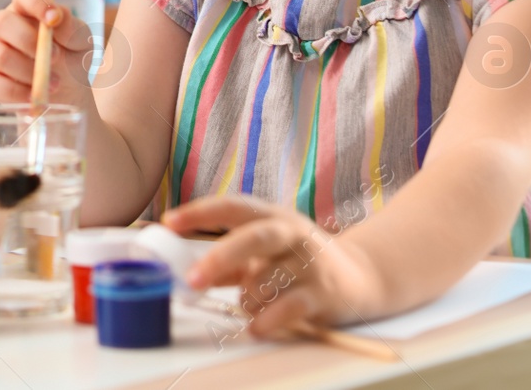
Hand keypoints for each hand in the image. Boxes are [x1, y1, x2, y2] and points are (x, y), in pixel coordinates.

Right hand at [0, 0, 97, 108]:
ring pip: (0, 56)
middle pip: (2, 22)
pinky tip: (35, 96)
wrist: (66, 94)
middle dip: (29, 41)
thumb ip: (72, 27)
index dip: (36, 2)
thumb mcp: (81, 42)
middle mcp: (4, 25)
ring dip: (30, 72)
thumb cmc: (71, 59)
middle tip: (55, 58)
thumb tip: (56, 17)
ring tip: (54, 84)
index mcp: (27, 9)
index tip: (53, 18)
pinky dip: (18, 93)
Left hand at [165, 196, 383, 337]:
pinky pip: (290, 307)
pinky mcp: (324, 294)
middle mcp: (293, 233)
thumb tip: (181, 267)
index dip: (201, 212)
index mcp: (272, 216)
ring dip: (247, 297)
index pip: (233, 206)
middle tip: (193, 279)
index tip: (169, 222)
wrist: (361, 276)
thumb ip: (228, 261)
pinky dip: (267, 319)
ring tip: (247, 304)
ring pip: (269, 278)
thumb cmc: (298, 262)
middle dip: (221, 256)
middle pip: (256, 236)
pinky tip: (257, 325)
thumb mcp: (264, 253)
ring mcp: (311, 263)